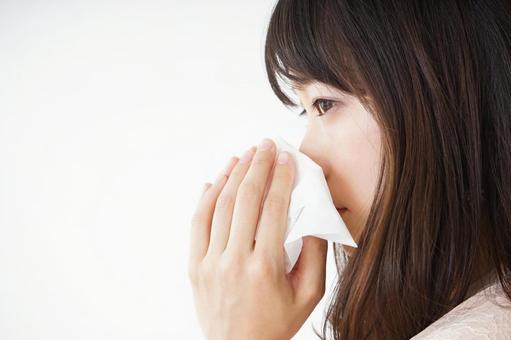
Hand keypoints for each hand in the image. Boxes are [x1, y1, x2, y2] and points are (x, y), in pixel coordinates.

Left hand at [188, 138, 327, 339]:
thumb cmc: (276, 323)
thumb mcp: (308, 295)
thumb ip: (314, 254)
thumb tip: (313, 216)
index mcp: (265, 268)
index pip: (273, 209)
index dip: (280, 178)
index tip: (286, 158)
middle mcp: (234, 260)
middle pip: (244, 200)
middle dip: (256, 166)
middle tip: (265, 145)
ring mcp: (210, 262)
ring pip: (218, 206)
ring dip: (231, 175)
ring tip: (243, 155)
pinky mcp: (195, 265)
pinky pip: (198, 223)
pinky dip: (206, 198)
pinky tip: (215, 180)